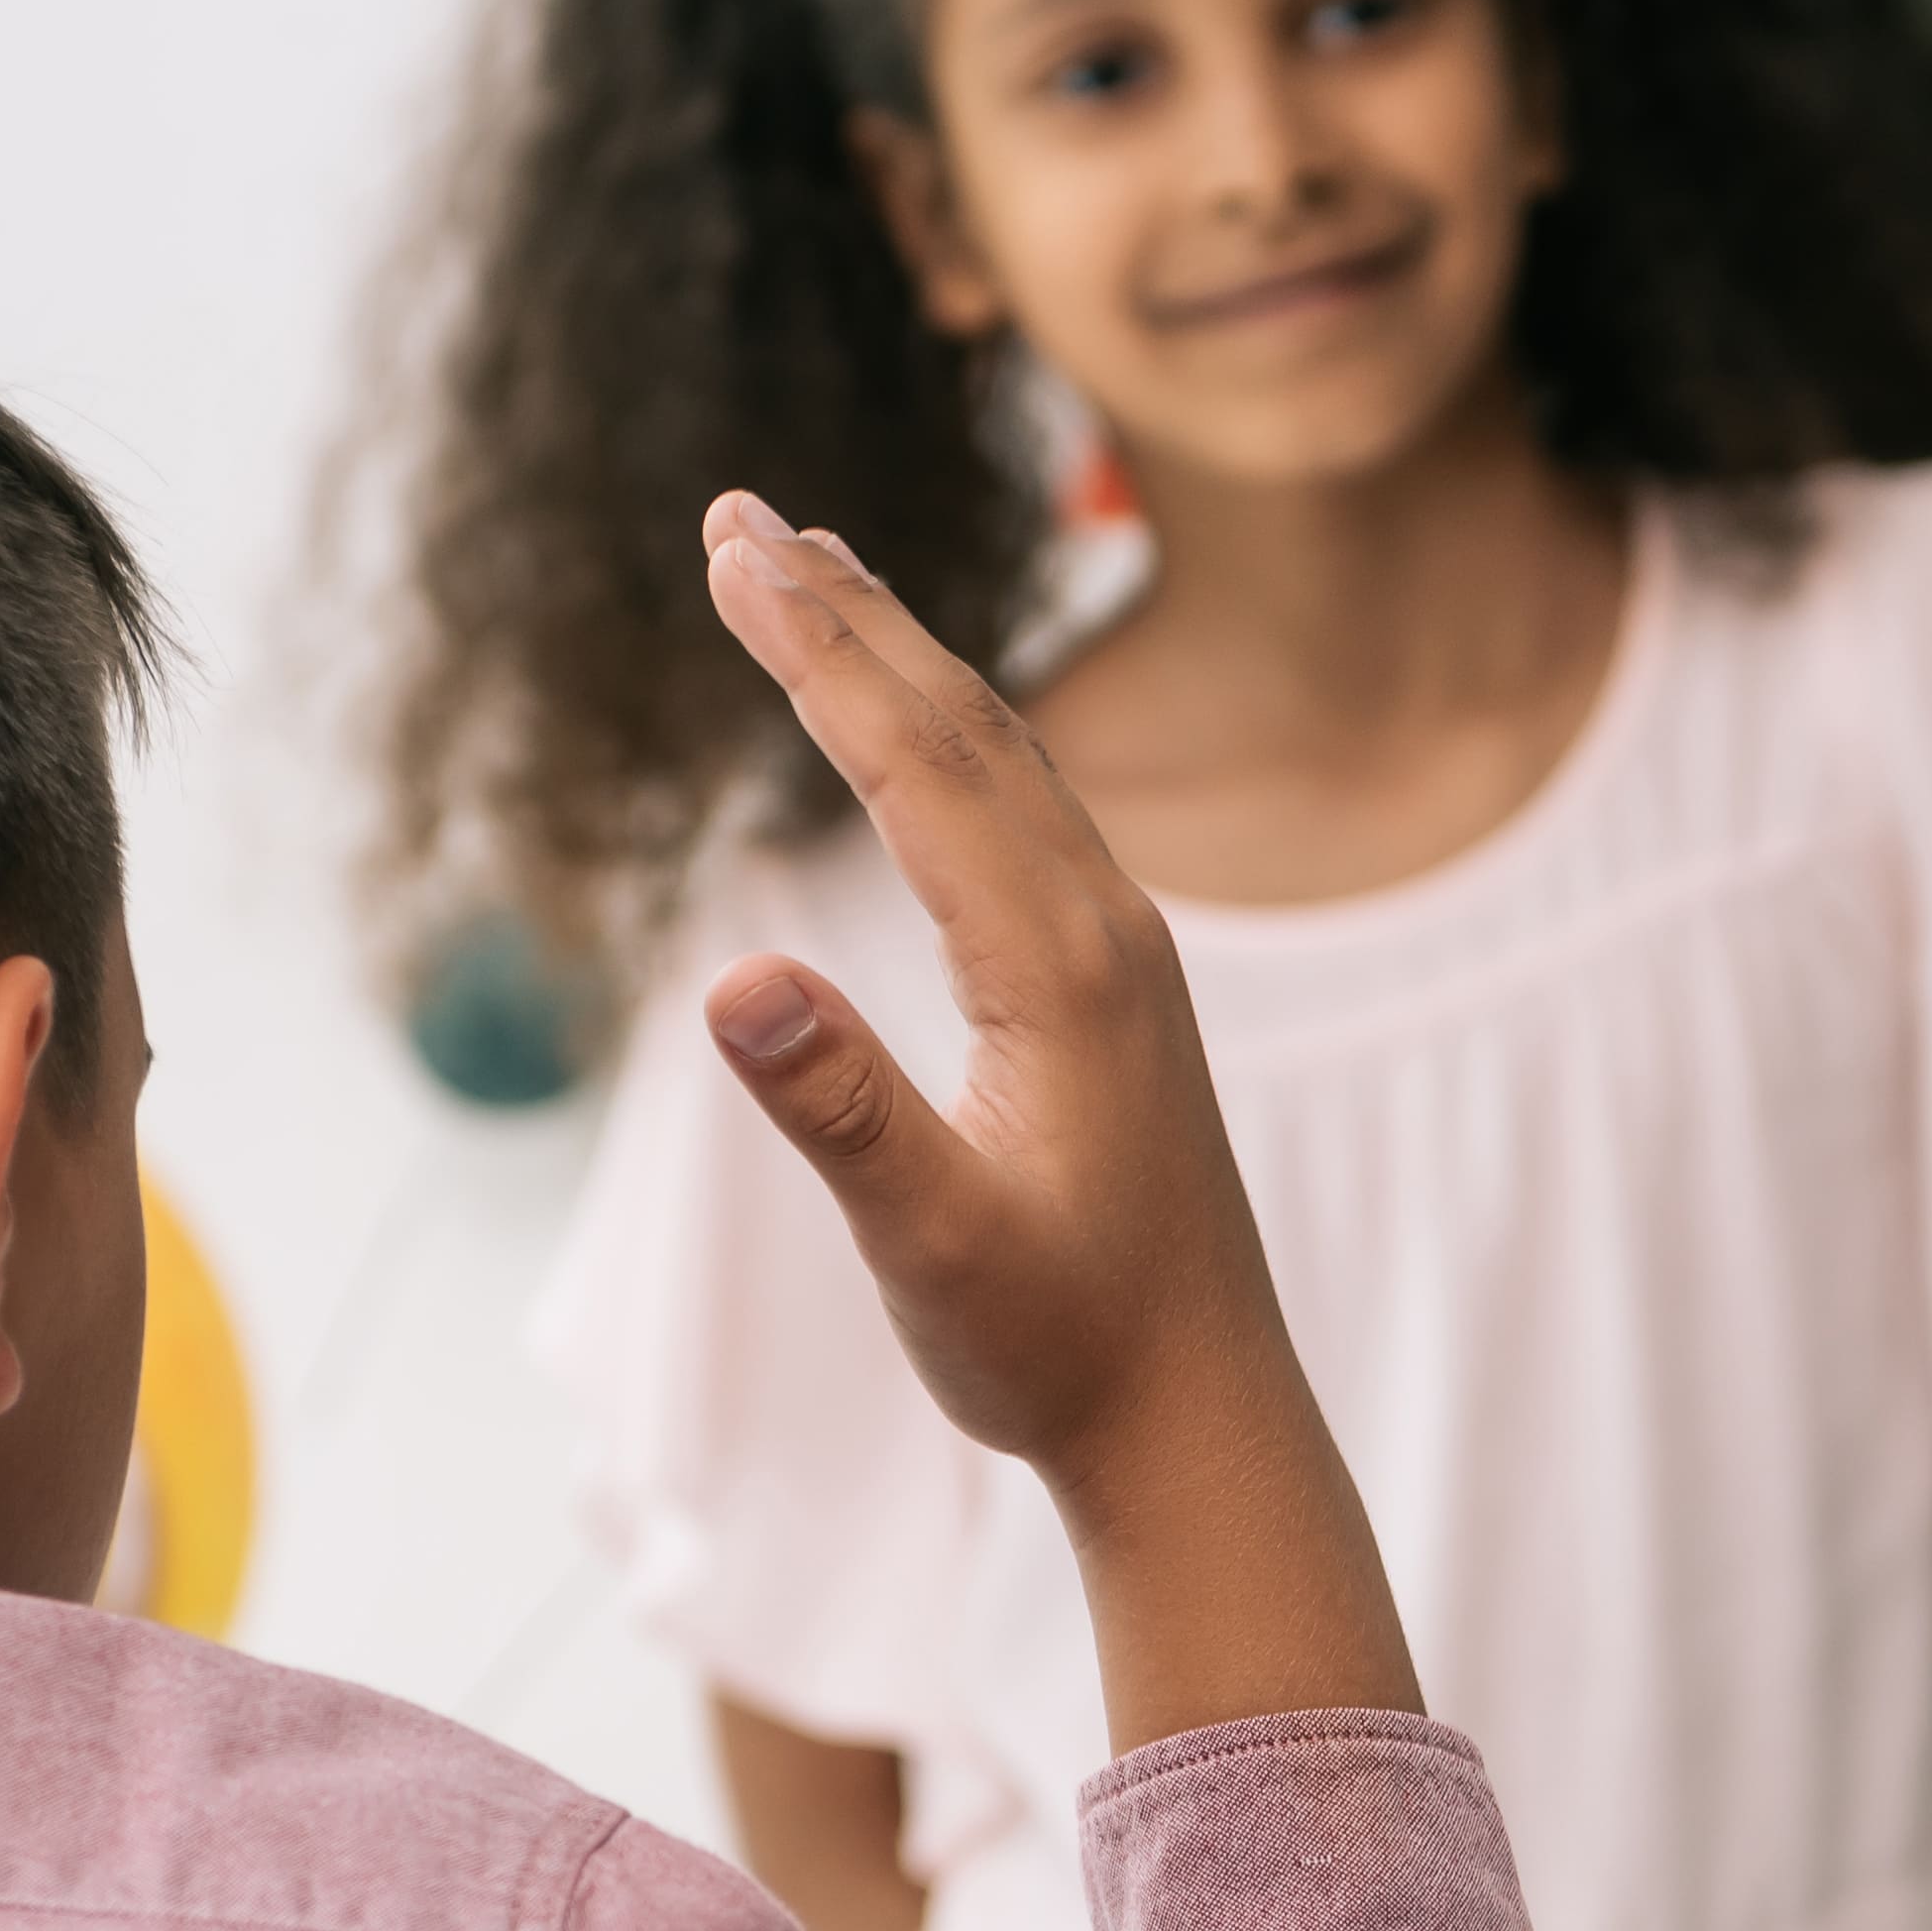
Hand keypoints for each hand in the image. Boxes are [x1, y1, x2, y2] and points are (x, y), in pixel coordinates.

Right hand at [690, 495, 1417, 1740]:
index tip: (731, 550)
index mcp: (1056, 966)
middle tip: (739, 510)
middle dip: (846, 611)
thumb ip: (838, 1114)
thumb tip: (731, 980)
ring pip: (1002, 759)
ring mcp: (1118, 955)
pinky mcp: (1113, 992)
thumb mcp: (930, 1247)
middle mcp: (1101, 930)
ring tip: (819, 570)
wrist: (1200, 1420)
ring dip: (902, 659)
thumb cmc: (1063, 1348)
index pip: (915, 763)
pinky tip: (922, 737)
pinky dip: (951, 737)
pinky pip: (1024, 816)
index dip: (816, 650)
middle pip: (962, 725)